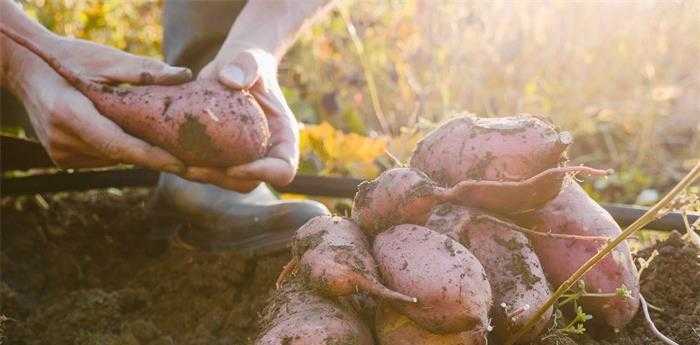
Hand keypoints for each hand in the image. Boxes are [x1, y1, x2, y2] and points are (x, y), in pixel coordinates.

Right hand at [10, 35, 191, 172]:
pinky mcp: (62, 159)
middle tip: (184, 144)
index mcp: (69, 115)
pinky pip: (102, 157)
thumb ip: (142, 70)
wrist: (28, 70)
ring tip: (149, 128)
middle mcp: (62, 141)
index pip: (119, 146)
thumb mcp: (105, 60)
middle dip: (152, 150)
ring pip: (114, 158)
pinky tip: (121, 129)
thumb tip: (183, 75)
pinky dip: (117, 147)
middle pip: (120, 154)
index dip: (152, 158)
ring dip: (133, 147)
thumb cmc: (70, 59)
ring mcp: (60, 154)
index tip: (182, 165)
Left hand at [187, 48, 298, 191]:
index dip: (262, 174)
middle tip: (192, 168)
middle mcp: (265, 153)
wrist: (233, 68)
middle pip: (250, 182)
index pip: (283, 170)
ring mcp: (243, 158)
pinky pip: (207, 168)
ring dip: (200, 176)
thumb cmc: (248, 62)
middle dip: (221, 179)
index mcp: (283, 137)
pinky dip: (187, 164)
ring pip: (225, 181)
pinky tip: (164, 153)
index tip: (234, 166)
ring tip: (174, 163)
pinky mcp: (221, 156)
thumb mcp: (250, 60)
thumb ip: (247, 66)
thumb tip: (230, 79)